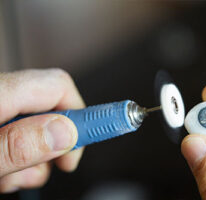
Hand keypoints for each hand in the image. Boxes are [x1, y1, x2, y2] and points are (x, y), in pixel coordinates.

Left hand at [0, 69, 84, 192]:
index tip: (89, 141)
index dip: (80, 114)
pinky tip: (4, 172)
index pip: (57, 86)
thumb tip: (65, 132)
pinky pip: (16, 131)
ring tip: (13, 177)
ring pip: (35, 124)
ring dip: (35, 155)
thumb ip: (17, 145)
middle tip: (57, 165)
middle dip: (58, 141)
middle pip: (50, 106)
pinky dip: (17, 154)